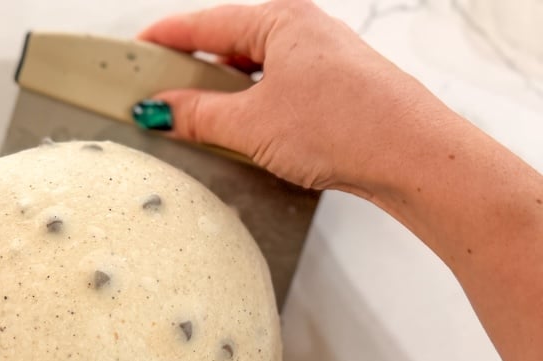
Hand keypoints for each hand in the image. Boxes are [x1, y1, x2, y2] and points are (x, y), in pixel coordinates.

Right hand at [137, 0, 442, 197]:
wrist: (412, 155)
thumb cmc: (346, 125)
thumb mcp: (252, 124)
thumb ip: (198, 115)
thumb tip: (160, 110)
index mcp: (279, 20)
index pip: (204, 23)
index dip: (163, 40)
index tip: (133, 53)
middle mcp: (302, 30)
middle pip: (227, 44)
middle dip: (191, 72)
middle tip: (158, 96)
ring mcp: (320, 59)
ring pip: (253, 70)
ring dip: (222, 95)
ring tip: (197, 121)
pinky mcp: (332, 89)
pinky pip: (275, 89)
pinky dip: (250, 106)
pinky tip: (240, 131)